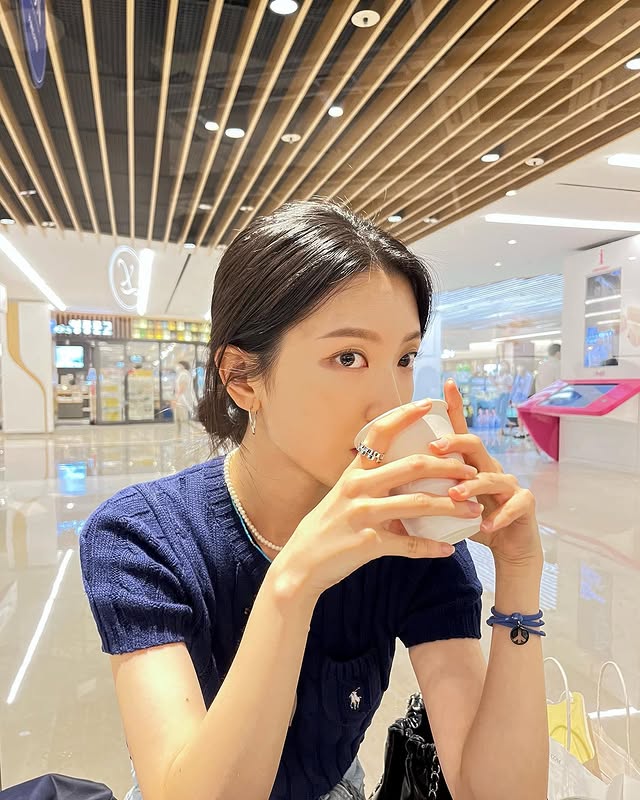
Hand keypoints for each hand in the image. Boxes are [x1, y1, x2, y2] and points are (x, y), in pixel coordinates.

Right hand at [276, 399, 482, 598]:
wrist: (300, 564)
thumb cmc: (325, 528)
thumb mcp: (343, 496)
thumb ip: (370, 485)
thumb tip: (400, 478)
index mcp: (353, 472)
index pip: (380, 433)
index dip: (404, 415)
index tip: (428, 404)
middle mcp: (358, 488)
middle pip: (411, 466)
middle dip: (447, 466)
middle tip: (470, 470)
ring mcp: (364, 515)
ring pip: (418, 504)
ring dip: (451, 506)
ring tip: (474, 509)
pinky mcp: (369, 544)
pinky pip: (408, 544)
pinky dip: (431, 547)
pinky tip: (448, 549)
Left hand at [429, 380, 542, 570]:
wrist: (509, 547)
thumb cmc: (472, 521)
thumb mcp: (447, 502)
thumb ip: (427, 488)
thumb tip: (389, 480)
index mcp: (470, 463)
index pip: (460, 431)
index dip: (455, 406)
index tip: (446, 383)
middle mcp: (490, 467)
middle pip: (475, 444)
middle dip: (455, 442)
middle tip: (434, 448)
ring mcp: (509, 484)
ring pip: (492, 476)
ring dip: (472, 485)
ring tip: (454, 494)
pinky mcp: (525, 504)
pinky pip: (513, 505)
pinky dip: (498, 516)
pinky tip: (484, 525)